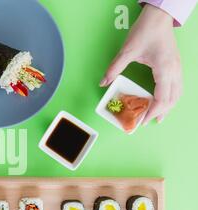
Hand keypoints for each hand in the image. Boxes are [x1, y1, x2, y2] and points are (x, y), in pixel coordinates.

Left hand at [101, 4, 181, 123]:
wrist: (159, 16)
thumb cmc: (146, 31)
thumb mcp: (127, 50)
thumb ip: (115, 68)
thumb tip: (103, 83)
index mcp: (164, 69)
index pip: (162, 98)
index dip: (152, 111)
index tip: (142, 120)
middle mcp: (174, 71)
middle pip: (172, 99)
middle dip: (161, 112)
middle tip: (148, 122)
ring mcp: (177, 68)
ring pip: (177, 93)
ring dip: (168, 106)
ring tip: (157, 116)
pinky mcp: (175, 65)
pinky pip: (177, 86)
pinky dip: (171, 97)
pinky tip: (163, 100)